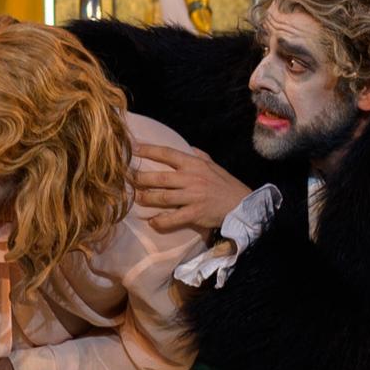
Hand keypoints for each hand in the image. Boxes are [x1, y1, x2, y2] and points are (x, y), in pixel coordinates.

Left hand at [130, 139, 247, 231]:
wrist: (242, 205)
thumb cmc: (226, 184)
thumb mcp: (214, 165)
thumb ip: (199, 156)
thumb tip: (187, 147)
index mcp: (194, 164)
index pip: (167, 154)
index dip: (149, 150)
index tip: (133, 149)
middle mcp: (191, 178)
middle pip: (159, 177)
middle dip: (140, 178)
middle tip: (126, 179)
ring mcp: (193, 196)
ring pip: (162, 197)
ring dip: (146, 198)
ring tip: (135, 198)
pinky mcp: (195, 214)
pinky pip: (173, 218)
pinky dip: (160, 221)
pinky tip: (152, 221)